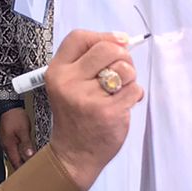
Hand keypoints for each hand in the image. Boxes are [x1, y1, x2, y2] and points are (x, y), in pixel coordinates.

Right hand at [0, 106, 33, 172]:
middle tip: (32, 175)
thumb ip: (26, 144)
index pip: (16, 163)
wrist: (8, 107)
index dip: (23, 170)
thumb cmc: (14, 116)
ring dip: (22, 161)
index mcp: (9, 146)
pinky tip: (26, 155)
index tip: (30, 177)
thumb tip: (29, 155)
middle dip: (23, 168)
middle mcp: (7, 146)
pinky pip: (15, 151)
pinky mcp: (10, 139)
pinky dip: (21, 155)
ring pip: (15, 156)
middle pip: (15, 161)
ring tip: (30, 167)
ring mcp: (7, 143)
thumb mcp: (23, 130)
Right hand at [42, 31, 143, 190]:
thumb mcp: (69, 84)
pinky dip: (133, 96)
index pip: (79, 37)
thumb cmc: (76, 115)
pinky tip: (122, 105)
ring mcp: (89, 97)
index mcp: (57, 72)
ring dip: (129, 78)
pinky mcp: (109, 111)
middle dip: (122, 56)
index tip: (116, 43)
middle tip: (121, 72)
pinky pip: (134, 89)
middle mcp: (69, 82)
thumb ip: (88, 61)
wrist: (74, 154)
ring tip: (119, 91)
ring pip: (124, 68)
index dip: (103, 36)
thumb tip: (123, 40)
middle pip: (107, 49)